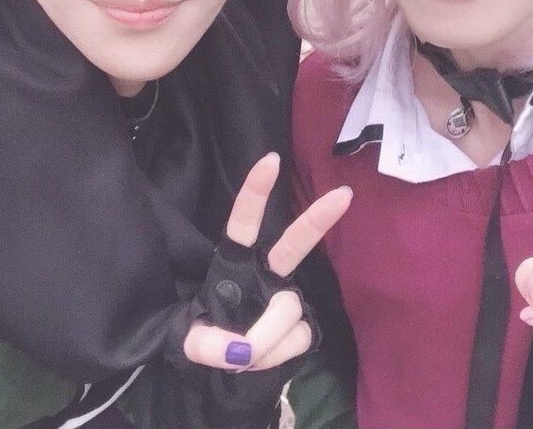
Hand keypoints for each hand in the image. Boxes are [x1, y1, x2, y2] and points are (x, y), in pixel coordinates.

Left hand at [182, 153, 351, 371]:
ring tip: (244, 355)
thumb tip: (240, 350)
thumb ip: (206, 344)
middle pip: (294, 245)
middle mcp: (265, 274)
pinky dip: (278, 354)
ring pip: (289, 307)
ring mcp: (286, 298)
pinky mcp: (302, 326)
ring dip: (265, 338)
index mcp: (234, 265)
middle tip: (344, 194)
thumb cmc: (205, 338)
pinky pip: (298, 337)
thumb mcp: (188, 341)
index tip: (271, 160)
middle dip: (317, 219)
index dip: (256, 193)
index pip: (243, 223)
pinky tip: (265, 358)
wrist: (225, 371)